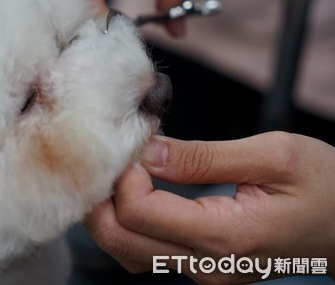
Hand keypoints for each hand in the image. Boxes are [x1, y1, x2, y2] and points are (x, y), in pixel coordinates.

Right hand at [0, 0, 189, 35]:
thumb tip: (178, 30)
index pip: (97, 36)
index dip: (116, 45)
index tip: (124, 36)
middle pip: (69, 43)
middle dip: (92, 47)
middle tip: (103, 29)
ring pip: (49, 38)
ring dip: (69, 36)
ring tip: (79, 13)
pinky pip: (32, 25)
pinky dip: (50, 24)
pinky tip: (57, 6)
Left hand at [85, 132, 334, 282]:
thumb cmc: (326, 188)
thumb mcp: (274, 155)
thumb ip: (204, 156)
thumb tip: (149, 150)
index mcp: (225, 236)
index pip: (139, 212)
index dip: (124, 174)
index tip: (138, 142)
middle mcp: (206, 264)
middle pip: (119, 239)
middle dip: (101, 195)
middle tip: (114, 157)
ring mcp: (203, 272)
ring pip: (126, 250)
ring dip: (109, 211)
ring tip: (119, 171)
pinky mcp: (203, 267)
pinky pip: (145, 252)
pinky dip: (128, 222)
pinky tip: (134, 191)